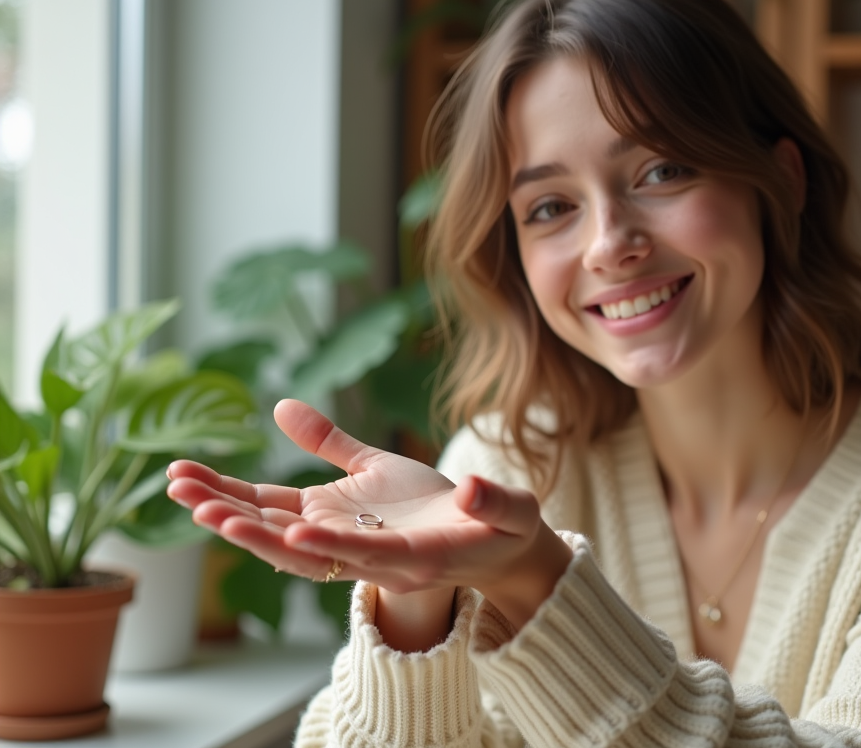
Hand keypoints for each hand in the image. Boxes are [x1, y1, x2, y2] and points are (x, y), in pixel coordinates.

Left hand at [167, 399, 570, 630]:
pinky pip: (278, 510)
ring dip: (229, 510)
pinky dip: (238, 495)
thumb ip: (490, 497)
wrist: (483, 541)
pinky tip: (199, 479)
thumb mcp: (504, 506)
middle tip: (203, 508)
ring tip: (180, 484)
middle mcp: (368, 556)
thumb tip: (474, 486)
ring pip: (277, 532)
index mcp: (414, 557)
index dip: (334, 546)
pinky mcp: (331, 519)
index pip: (366, 556)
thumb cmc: (499, 525)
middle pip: (301, 551)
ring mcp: (343, 540)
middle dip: (254, 530)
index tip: (299, 533)